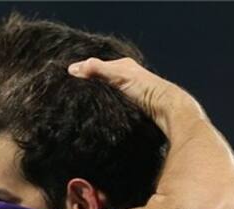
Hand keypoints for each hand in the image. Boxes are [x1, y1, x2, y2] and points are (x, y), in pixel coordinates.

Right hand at [67, 57, 202, 136]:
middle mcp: (126, 79)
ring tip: (81, 107)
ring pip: (106, 97)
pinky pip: (112, 109)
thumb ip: (96, 69)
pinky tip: (98, 116)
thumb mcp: (118, 74)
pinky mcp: (131, 111)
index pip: (96, 67)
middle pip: (100, 82)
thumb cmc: (146, 89)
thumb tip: (72, 69)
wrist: (166, 110)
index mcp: (124, 67)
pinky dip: (104, 111)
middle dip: (88, 88)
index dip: (82, 72)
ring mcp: (129, 96)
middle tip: (71, 95)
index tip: (67, 80)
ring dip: (96, 102)